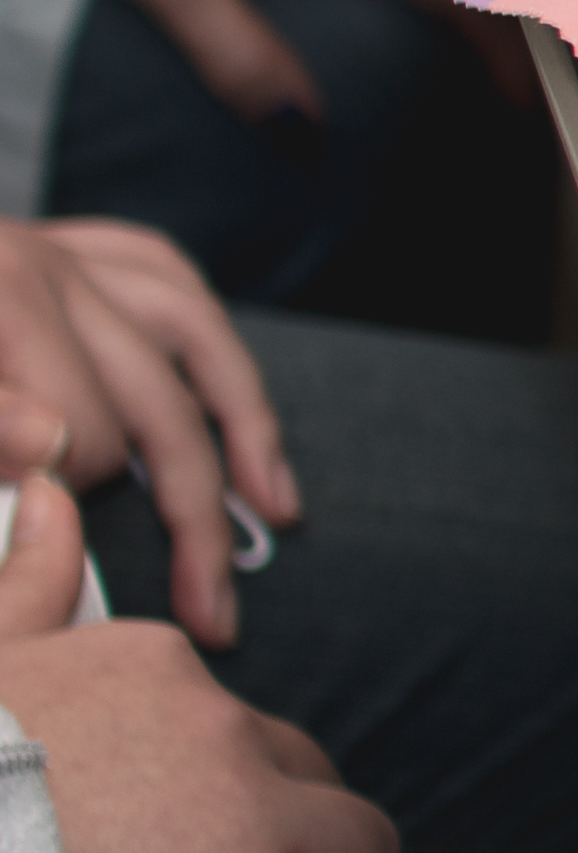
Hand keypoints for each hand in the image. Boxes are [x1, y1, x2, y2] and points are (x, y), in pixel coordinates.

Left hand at [0, 219, 297, 647]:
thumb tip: (55, 450)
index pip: (77, 427)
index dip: (74, 500)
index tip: (62, 564)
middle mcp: (32, 262)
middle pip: (147, 397)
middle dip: (186, 511)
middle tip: (210, 611)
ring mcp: (56, 249)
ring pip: (190, 335)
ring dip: (237, 430)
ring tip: (271, 511)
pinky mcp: (68, 241)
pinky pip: (164, 279)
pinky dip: (208, 343)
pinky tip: (227, 402)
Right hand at [0, 473, 406, 852]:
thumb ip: (24, 578)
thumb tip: (51, 486)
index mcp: (153, 665)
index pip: (240, 718)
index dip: (224, 777)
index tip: (175, 824)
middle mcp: (214, 723)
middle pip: (309, 773)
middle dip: (290, 821)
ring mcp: (241, 814)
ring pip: (359, 832)